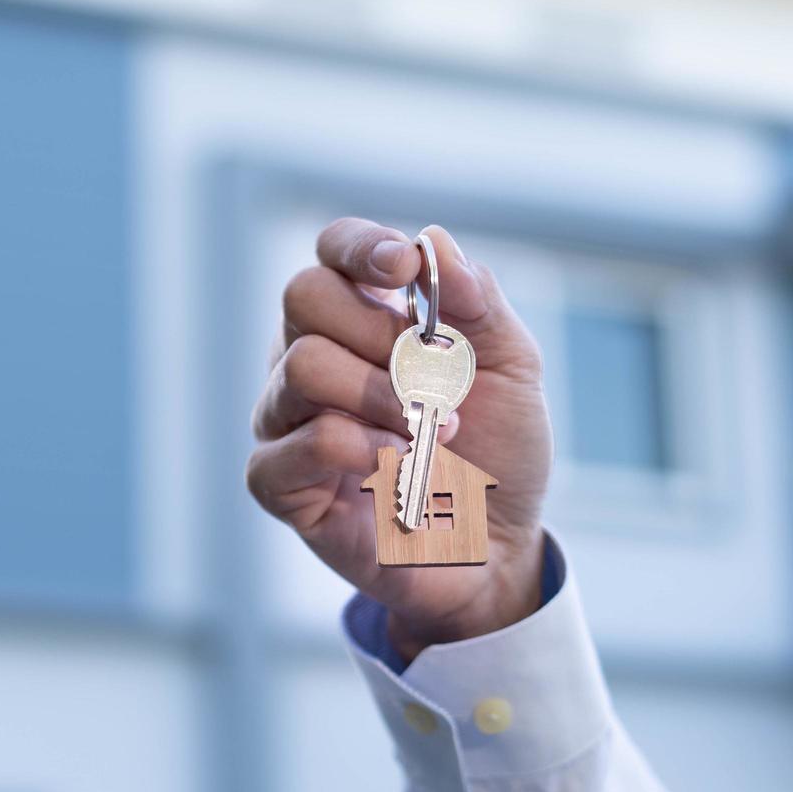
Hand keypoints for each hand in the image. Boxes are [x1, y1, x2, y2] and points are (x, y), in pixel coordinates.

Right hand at [246, 220, 552, 660]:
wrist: (497, 549)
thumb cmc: (497, 454)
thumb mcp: (512, 368)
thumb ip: (478, 302)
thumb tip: (432, 242)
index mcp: (361, 318)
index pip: (332, 251)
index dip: (360, 247)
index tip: (405, 270)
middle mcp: (309, 357)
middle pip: (304, 296)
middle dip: (382, 332)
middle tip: (432, 380)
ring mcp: (286, 419)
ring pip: (302, 366)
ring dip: (381, 396)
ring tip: (430, 433)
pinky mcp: (280, 483)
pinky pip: (296, 444)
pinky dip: (358, 451)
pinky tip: (396, 470)